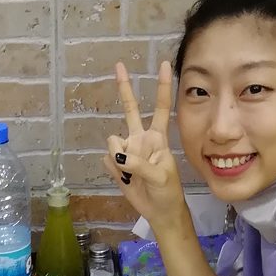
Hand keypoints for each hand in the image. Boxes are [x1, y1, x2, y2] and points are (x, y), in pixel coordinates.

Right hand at [102, 60, 193, 235]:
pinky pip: (108, 161)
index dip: (162, 87)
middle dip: (125, 88)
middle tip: (119, 65)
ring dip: (120, 158)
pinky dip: (115, 172)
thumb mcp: (160, 177)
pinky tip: (126, 179)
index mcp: (157, 138)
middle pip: (131, 110)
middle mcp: (141, 139)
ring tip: (133, 175)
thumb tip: (118, 155)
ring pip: (113, 142)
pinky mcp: (116, 164)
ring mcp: (127, 150)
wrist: (159, 211)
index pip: (160, 108)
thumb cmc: (167, 191)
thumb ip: (140, 165)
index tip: (165, 64)